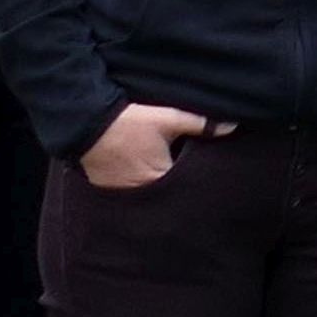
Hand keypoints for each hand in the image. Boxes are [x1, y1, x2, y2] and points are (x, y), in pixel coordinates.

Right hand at [84, 102, 211, 188]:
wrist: (83, 122)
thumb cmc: (127, 121)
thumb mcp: (167, 118)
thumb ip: (201, 125)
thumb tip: (232, 126)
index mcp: (161, 180)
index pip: (189, 189)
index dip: (198, 182)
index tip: (207, 178)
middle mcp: (142, 196)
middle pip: (171, 196)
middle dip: (181, 190)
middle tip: (190, 181)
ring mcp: (124, 197)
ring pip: (152, 198)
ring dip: (161, 191)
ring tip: (168, 182)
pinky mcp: (110, 194)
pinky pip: (133, 196)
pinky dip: (141, 189)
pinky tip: (144, 179)